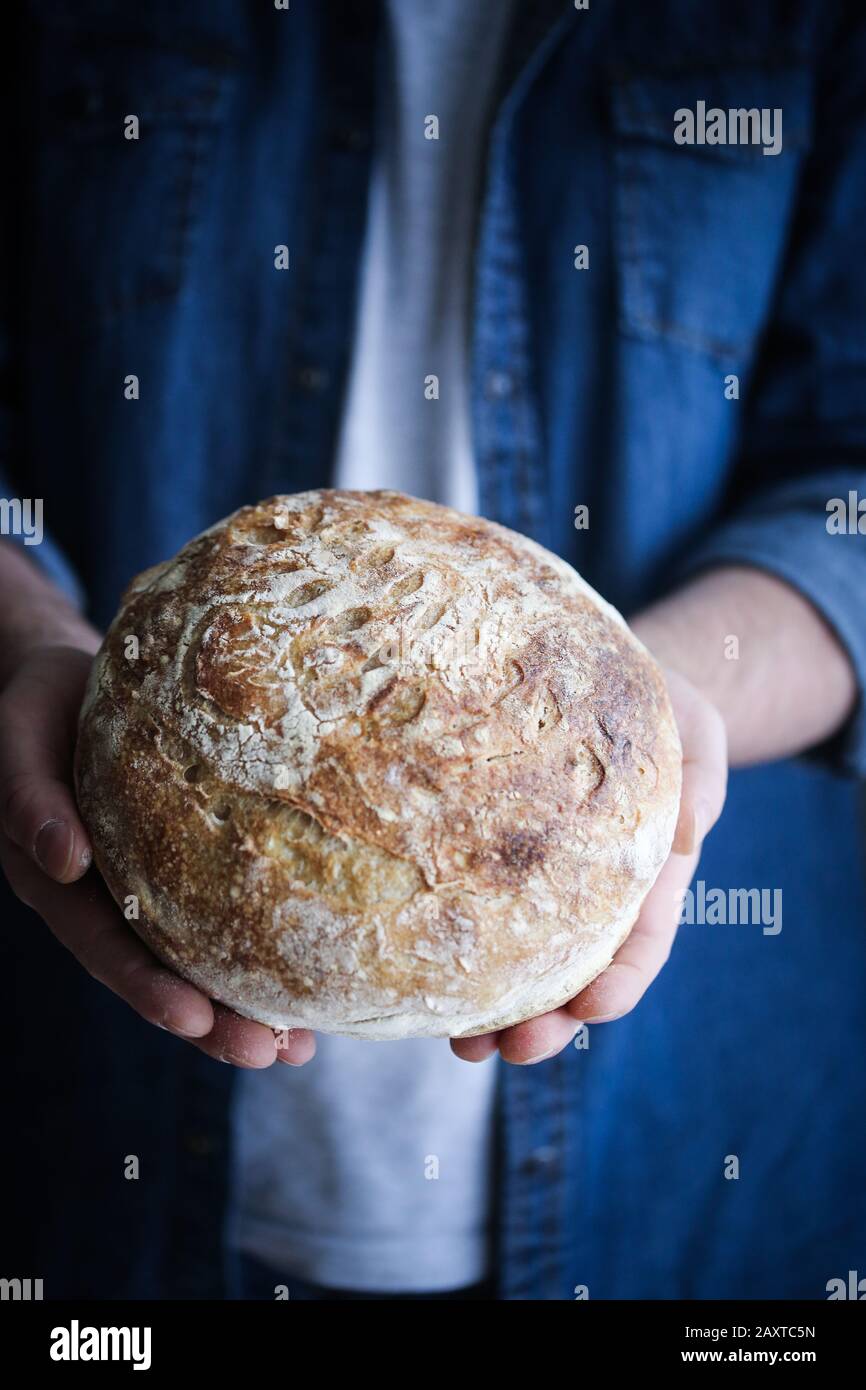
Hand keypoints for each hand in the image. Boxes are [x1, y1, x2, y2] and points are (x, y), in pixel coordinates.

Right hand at [0, 642, 314, 1067]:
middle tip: (267, 1052)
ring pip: (193, 959)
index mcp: (56, 884)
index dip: (144, 987)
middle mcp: (101, 899)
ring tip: (299, 1047)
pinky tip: (312, 975)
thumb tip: (63, 859)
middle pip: (156, 973)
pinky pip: (220, 914)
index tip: (192, 1019)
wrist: (63, 683)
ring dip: (242, 1006)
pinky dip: (260, 947)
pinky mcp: (179, 866)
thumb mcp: (19, 744)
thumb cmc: (37, 710)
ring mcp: (142, 888)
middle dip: (211, 1022)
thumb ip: (30, 799)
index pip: (103, 946)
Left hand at [450, 667, 727, 1064]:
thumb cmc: (661, 708)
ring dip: (499, 1013)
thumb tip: (687, 830)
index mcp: (649, 875)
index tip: (595, 1008)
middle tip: (517, 1049)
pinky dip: (460, 960)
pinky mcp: (499, 865)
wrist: (605, 683)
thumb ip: (698, 782)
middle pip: (578, 975)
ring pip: (526, 965)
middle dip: (552, 1020)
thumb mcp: (695, 735)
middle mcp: (598, 895)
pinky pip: (481, 917)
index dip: (622, 981)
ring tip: (466, 1047)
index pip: (644, 942)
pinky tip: (426, 987)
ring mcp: (547, 888)